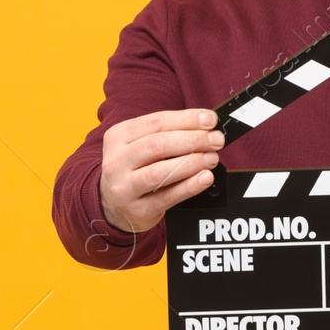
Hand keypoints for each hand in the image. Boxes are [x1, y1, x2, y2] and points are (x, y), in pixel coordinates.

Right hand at [99, 108, 224, 233]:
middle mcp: (116, 161)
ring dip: (193, 162)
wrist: (114, 204)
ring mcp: (124, 187)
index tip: (210, 120)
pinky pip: (168, 196)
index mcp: (118, 136)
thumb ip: (169, 133)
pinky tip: (205, 178)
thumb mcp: (141, 144)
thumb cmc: (135, 168)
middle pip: (158, 145)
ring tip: (211, 158)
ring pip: (161, 172)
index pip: (156, 122)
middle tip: (216, 140)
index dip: (187, 119)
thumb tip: (205, 125)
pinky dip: (190, 186)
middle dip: (193, 140)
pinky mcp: (138, 209)